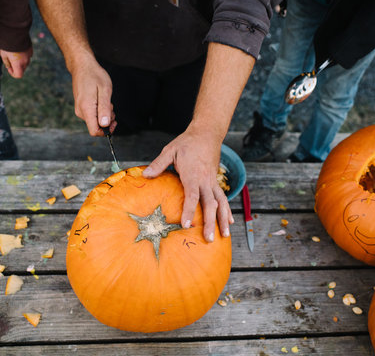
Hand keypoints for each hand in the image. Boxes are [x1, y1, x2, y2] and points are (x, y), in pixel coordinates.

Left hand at [0, 47, 32, 78]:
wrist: (15, 34)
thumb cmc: (7, 45)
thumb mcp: (3, 55)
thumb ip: (6, 62)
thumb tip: (9, 66)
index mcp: (18, 64)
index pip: (18, 75)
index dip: (13, 73)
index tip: (9, 68)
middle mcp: (25, 62)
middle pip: (22, 69)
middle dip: (16, 67)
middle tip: (10, 60)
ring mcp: (29, 56)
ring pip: (25, 63)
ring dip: (20, 61)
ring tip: (14, 54)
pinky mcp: (30, 51)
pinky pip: (27, 56)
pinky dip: (24, 56)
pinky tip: (19, 50)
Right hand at [69, 54, 115, 135]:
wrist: (82, 66)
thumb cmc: (94, 75)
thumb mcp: (105, 91)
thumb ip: (105, 109)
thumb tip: (105, 125)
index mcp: (86, 109)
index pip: (94, 131)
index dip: (106, 131)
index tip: (114, 122)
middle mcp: (80, 112)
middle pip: (96, 126)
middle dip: (107, 120)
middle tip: (111, 105)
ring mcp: (80, 109)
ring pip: (95, 121)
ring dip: (104, 114)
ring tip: (106, 100)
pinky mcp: (81, 107)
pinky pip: (92, 115)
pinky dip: (100, 110)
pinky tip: (101, 100)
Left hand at [142, 127, 233, 241]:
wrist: (207, 133)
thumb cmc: (187, 143)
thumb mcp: (170, 150)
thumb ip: (158, 164)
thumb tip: (145, 175)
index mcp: (193, 175)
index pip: (192, 196)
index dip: (189, 211)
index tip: (185, 225)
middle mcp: (205, 181)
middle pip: (210, 204)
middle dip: (210, 223)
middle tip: (208, 239)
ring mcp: (212, 182)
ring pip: (221, 203)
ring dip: (222, 220)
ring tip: (224, 235)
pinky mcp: (215, 181)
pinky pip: (223, 198)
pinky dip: (227, 210)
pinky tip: (229, 221)